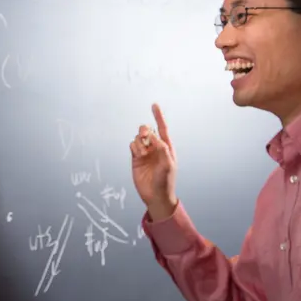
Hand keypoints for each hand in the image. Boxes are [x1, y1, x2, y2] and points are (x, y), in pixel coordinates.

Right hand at [129, 103, 177, 219]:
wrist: (155, 195)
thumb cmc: (165, 181)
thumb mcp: (167, 164)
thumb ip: (162, 148)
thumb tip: (154, 136)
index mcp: (166, 147)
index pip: (162, 128)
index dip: (158, 116)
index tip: (154, 105)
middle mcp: (155, 148)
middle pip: (148, 130)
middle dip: (145, 130)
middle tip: (145, 136)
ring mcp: (145, 153)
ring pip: (138, 137)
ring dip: (140, 142)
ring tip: (143, 153)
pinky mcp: (136, 158)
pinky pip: (132, 145)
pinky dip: (134, 147)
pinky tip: (138, 155)